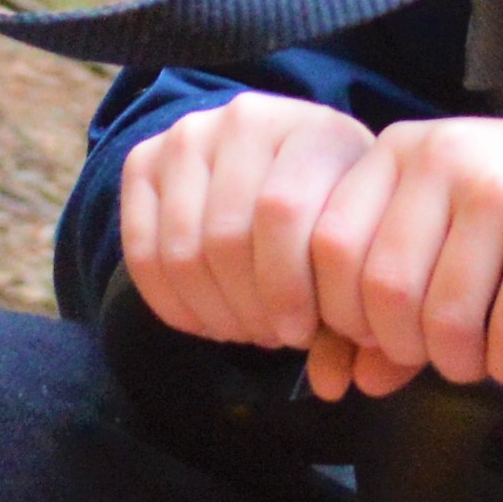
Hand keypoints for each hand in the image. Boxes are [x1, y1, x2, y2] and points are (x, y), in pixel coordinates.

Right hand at [115, 92, 387, 361]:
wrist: (279, 159)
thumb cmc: (333, 216)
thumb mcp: (360, 250)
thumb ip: (359, 320)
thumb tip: (332, 384)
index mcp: (317, 129)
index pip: (285, 214)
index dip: (290, 291)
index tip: (304, 333)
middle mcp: (248, 117)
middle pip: (228, 238)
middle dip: (250, 310)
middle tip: (273, 336)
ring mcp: (188, 135)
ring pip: (183, 251)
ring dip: (214, 312)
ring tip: (245, 328)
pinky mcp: (143, 160)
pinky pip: (142, 252)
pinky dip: (173, 304)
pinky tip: (208, 320)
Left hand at [117, 100, 502, 395]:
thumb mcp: (458, 233)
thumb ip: (390, 295)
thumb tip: (338, 377)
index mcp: (403, 151)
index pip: (322, 247)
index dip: (335, 315)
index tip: (367, 347)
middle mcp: (443, 159)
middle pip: (374, 290)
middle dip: (400, 347)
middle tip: (438, 357)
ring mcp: (498, 192)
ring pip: (436, 318)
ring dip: (457, 363)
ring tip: (483, 358)